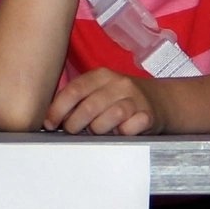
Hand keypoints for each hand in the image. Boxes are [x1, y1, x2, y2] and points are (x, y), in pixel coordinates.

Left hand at [44, 66, 161, 136]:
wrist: (160, 101)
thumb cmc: (119, 100)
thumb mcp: (98, 92)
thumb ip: (77, 100)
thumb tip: (50, 119)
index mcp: (101, 75)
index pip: (74, 90)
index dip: (58, 109)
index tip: (50, 124)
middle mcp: (119, 83)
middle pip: (89, 106)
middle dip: (75, 124)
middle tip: (73, 131)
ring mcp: (135, 98)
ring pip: (111, 115)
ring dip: (98, 129)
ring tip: (96, 132)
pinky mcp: (148, 115)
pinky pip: (131, 127)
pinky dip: (122, 133)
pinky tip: (119, 133)